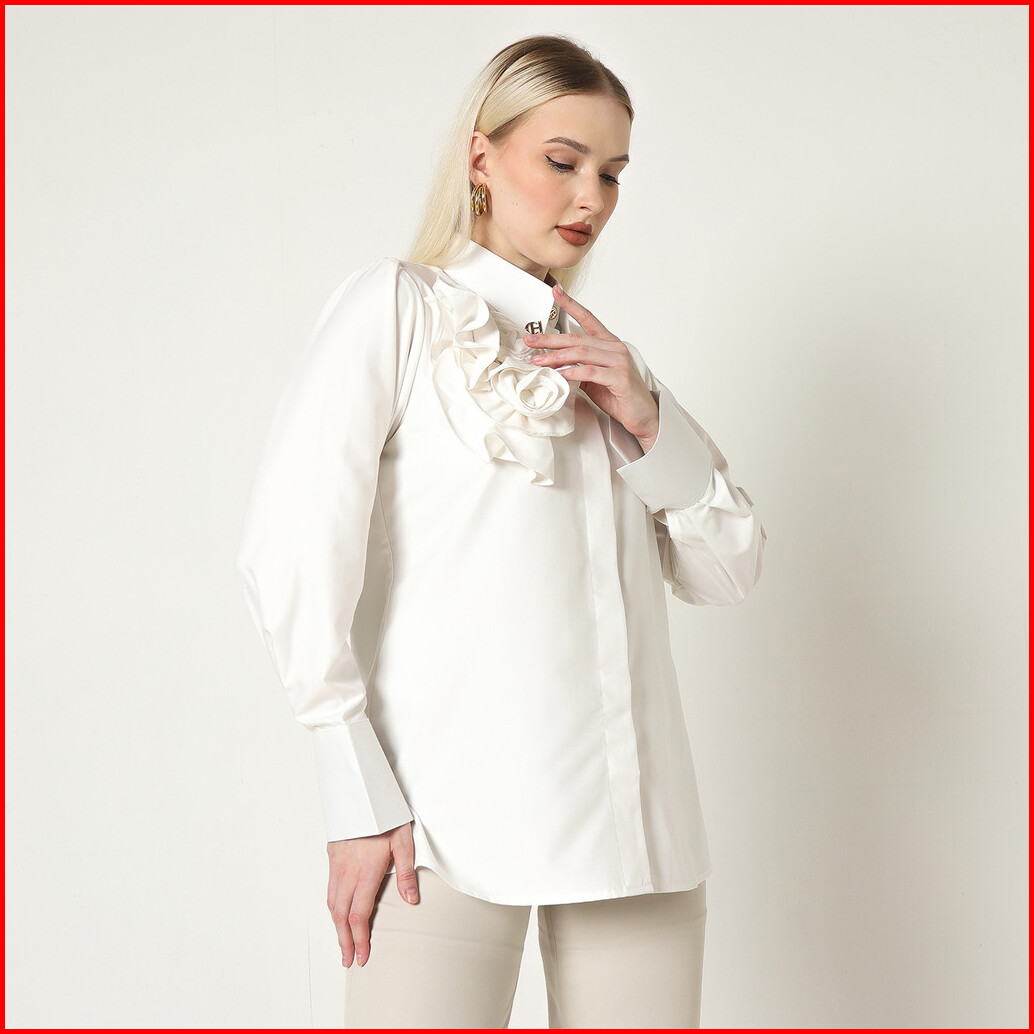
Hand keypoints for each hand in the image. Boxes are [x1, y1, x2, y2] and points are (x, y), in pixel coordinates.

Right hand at [326, 821, 417, 967]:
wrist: (361, 793)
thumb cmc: (384, 815)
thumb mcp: (404, 840)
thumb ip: (407, 872)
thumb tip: (410, 900)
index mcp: (366, 871)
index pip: (359, 914)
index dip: (360, 938)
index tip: (362, 955)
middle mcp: (347, 871)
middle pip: (341, 915)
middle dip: (344, 940)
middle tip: (348, 960)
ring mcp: (337, 864)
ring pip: (332, 902)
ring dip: (336, 926)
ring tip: (342, 942)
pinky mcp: (333, 855)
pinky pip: (329, 888)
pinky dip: (332, 907)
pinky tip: (337, 912)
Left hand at [525, 284, 659, 451]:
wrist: (642, 416)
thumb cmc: (619, 396)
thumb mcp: (594, 379)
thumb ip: (578, 366)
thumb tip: (554, 363)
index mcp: (609, 344)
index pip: (588, 318)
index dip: (571, 304)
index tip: (555, 291)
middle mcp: (615, 348)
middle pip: (578, 338)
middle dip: (551, 339)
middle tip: (531, 340)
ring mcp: (619, 361)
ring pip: (581, 353)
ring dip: (556, 357)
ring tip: (538, 360)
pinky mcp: (620, 377)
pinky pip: (590, 372)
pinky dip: (571, 372)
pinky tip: (558, 375)